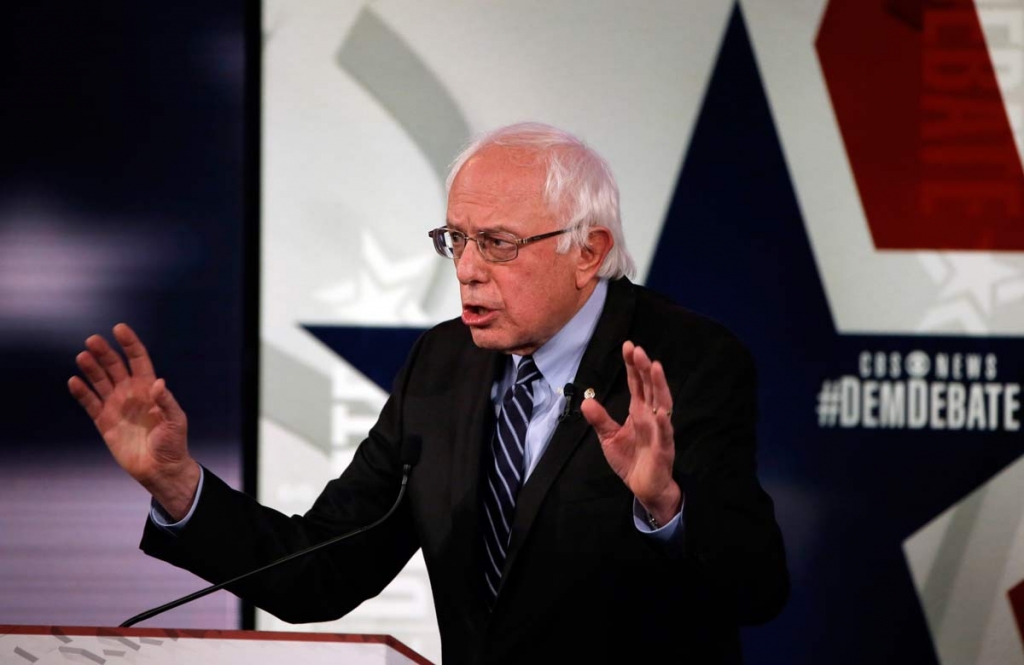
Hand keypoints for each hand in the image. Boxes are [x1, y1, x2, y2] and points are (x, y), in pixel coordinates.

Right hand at [68, 323, 198, 519]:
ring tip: (82, 356)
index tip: (119, 328)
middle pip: (115, 367)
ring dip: (91, 368)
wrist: (160, 469)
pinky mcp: (104, 422)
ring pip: (100, 381)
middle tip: (92, 340)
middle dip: (105, 353)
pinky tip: (74, 381)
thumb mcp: (176, 421)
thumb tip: (158, 383)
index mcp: (150, 388)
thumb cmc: (173, 443)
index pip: (138, 360)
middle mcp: (131, 393)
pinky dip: (82, 392)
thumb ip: (167, 402)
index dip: (129, 344)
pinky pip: (90, 403)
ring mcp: (116, 406)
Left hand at [580, 341, 681, 525]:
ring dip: (659, 386)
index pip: (637, 384)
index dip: (633, 366)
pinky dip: (663, 423)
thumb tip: (585, 401)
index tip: (628, 346)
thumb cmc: (631, 459)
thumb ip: (600, 419)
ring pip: (662, 404)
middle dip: (644, 369)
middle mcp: (652, 417)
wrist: (645, 487)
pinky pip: (665, 435)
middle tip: (638, 350)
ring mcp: (659, 431)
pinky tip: (660, 412)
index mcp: (639, 411)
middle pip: (650, 388)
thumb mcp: (609, 438)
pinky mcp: (664, 450)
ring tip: (654, 367)